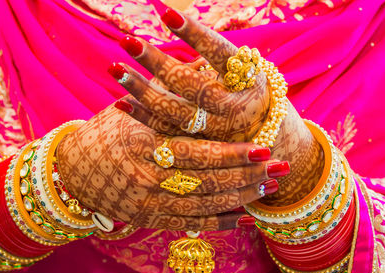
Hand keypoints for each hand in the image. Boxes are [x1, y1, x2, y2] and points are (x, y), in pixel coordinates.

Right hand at [57, 106, 288, 230]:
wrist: (71, 171)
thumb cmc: (105, 134)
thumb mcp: (132, 111)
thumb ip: (167, 101)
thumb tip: (205, 73)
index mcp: (142, 146)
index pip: (196, 154)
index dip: (232, 154)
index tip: (264, 149)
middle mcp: (146, 179)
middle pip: (207, 183)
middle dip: (248, 177)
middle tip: (280, 170)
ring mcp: (147, 204)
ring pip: (203, 206)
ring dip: (240, 199)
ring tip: (269, 189)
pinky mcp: (149, 220)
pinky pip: (190, 226)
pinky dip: (220, 224)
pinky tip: (245, 219)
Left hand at [110, 8, 323, 204]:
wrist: (270, 138)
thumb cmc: (248, 92)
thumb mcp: (242, 71)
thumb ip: (211, 56)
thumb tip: (172, 24)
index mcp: (249, 80)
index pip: (220, 53)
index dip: (194, 34)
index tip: (166, 13)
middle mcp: (235, 108)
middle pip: (192, 86)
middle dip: (158, 62)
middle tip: (128, 41)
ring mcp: (217, 131)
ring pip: (175, 111)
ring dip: (142, 90)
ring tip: (115, 68)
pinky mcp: (202, 146)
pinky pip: (169, 131)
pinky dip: (144, 117)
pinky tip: (121, 102)